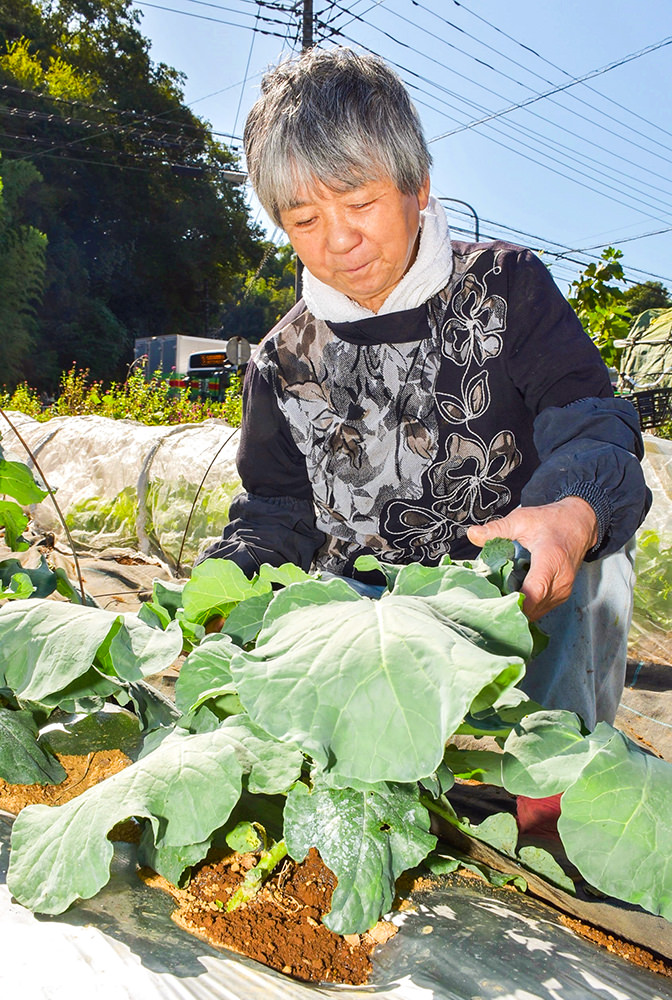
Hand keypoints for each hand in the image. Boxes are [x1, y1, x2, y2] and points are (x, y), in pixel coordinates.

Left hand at [466, 497, 597, 620]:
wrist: (579, 524)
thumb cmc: (552, 521)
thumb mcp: (522, 519)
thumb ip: (497, 529)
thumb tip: (472, 534)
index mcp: (550, 560)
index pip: (535, 591)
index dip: (514, 602)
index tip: (494, 603)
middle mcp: (560, 580)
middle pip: (533, 606)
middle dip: (510, 607)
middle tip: (486, 603)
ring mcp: (563, 591)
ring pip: (537, 611)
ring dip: (518, 609)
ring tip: (497, 600)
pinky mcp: (561, 596)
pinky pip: (541, 608)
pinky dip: (526, 607)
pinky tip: (511, 598)